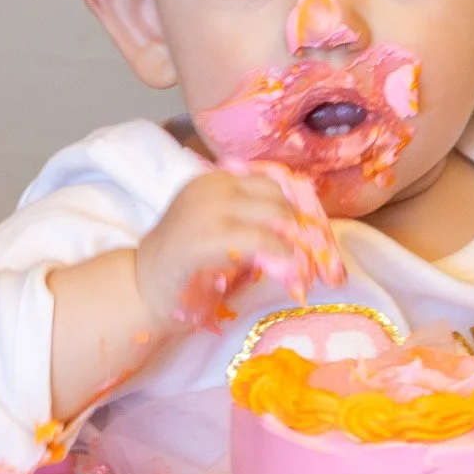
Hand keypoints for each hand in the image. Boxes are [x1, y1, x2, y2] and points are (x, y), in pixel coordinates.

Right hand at [47, 167, 342, 421]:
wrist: (141, 294)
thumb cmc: (191, 272)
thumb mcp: (235, 239)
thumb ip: (266, 227)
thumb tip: (316, 234)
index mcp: (222, 179)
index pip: (281, 182)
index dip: (311, 212)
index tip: (327, 246)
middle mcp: (214, 185)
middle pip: (285, 198)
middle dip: (314, 235)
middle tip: (332, 271)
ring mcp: (206, 208)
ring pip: (279, 216)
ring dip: (304, 250)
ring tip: (312, 279)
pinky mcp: (201, 238)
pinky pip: (261, 242)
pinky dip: (285, 262)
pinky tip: (292, 283)